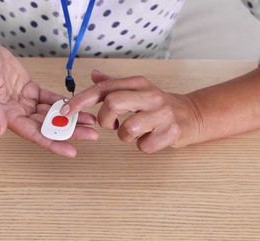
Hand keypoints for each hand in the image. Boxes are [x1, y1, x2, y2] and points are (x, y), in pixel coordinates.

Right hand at [0, 43, 97, 156]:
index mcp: (7, 116)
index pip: (33, 134)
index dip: (52, 143)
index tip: (71, 151)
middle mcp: (18, 113)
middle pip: (48, 126)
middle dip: (70, 132)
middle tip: (92, 135)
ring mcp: (26, 102)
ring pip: (52, 114)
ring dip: (71, 118)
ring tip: (91, 121)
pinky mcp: (31, 91)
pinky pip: (50, 99)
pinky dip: (64, 103)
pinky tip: (79, 105)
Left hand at [60, 70, 200, 152]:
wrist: (193, 115)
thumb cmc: (158, 105)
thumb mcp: (138, 89)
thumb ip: (114, 83)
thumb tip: (93, 74)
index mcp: (138, 83)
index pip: (104, 88)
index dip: (81, 100)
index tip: (66, 111)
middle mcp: (150, 95)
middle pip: (113, 103)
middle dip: (104, 119)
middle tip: (111, 125)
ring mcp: (162, 114)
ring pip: (127, 129)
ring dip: (124, 136)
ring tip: (132, 133)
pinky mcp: (171, 132)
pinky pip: (143, 146)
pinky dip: (142, 146)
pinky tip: (149, 139)